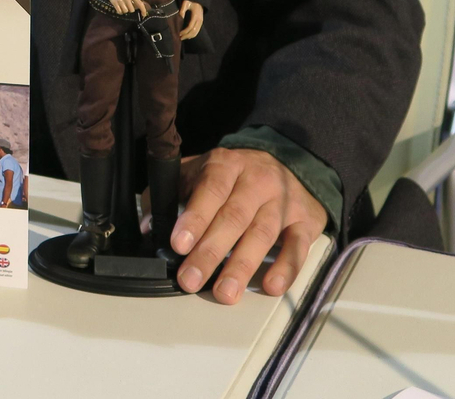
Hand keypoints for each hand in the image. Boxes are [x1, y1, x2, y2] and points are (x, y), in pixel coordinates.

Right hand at [108, 0, 149, 15]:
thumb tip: (138, 4)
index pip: (139, 3)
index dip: (143, 10)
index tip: (143, 14)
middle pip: (132, 10)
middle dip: (131, 9)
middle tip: (129, 6)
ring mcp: (119, 0)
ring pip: (125, 11)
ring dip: (125, 10)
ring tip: (123, 6)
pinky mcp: (114, 2)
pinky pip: (119, 11)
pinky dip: (120, 11)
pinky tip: (120, 7)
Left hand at [172, 148, 326, 303]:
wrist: (287, 162)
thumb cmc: (234, 176)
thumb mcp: (200, 172)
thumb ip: (172, 195)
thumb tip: (149, 226)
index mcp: (226, 165)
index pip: (210, 190)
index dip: (194, 218)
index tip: (179, 244)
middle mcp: (257, 180)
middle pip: (234, 217)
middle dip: (211, 252)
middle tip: (191, 279)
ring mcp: (283, 201)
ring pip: (262, 234)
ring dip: (242, 266)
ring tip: (225, 293)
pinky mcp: (306, 221)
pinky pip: (298, 246)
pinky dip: (286, 268)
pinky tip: (271, 286)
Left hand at [178, 0, 203, 39]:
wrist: (199, 0)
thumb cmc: (191, 1)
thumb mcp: (185, 3)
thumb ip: (182, 10)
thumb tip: (179, 18)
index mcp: (195, 16)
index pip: (190, 27)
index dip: (185, 31)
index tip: (179, 33)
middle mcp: (199, 20)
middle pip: (194, 31)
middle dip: (187, 36)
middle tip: (180, 38)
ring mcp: (201, 22)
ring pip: (196, 32)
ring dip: (190, 36)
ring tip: (182, 38)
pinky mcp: (201, 23)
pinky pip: (197, 30)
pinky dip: (193, 34)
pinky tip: (188, 36)